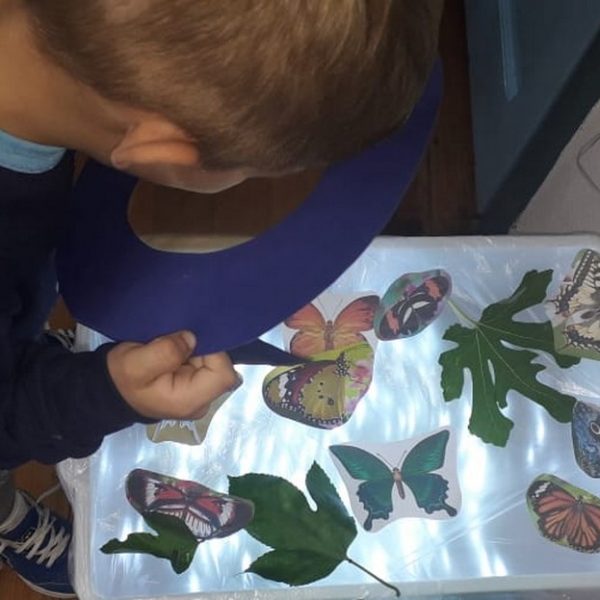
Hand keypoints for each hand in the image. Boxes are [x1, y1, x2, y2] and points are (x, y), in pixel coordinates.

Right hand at [106, 331, 238, 419]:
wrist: (111, 388)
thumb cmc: (122, 379)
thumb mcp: (136, 364)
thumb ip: (166, 352)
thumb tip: (192, 338)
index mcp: (191, 400)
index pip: (223, 374)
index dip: (213, 353)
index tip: (190, 340)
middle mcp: (203, 400)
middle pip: (221, 367)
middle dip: (203, 348)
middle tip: (178, 339)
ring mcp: (201, 392)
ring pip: (214, 362)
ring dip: (197, 348)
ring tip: (175, 342)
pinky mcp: (197, 383)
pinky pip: (206, 363)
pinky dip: (193, 351)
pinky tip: (177, 346)